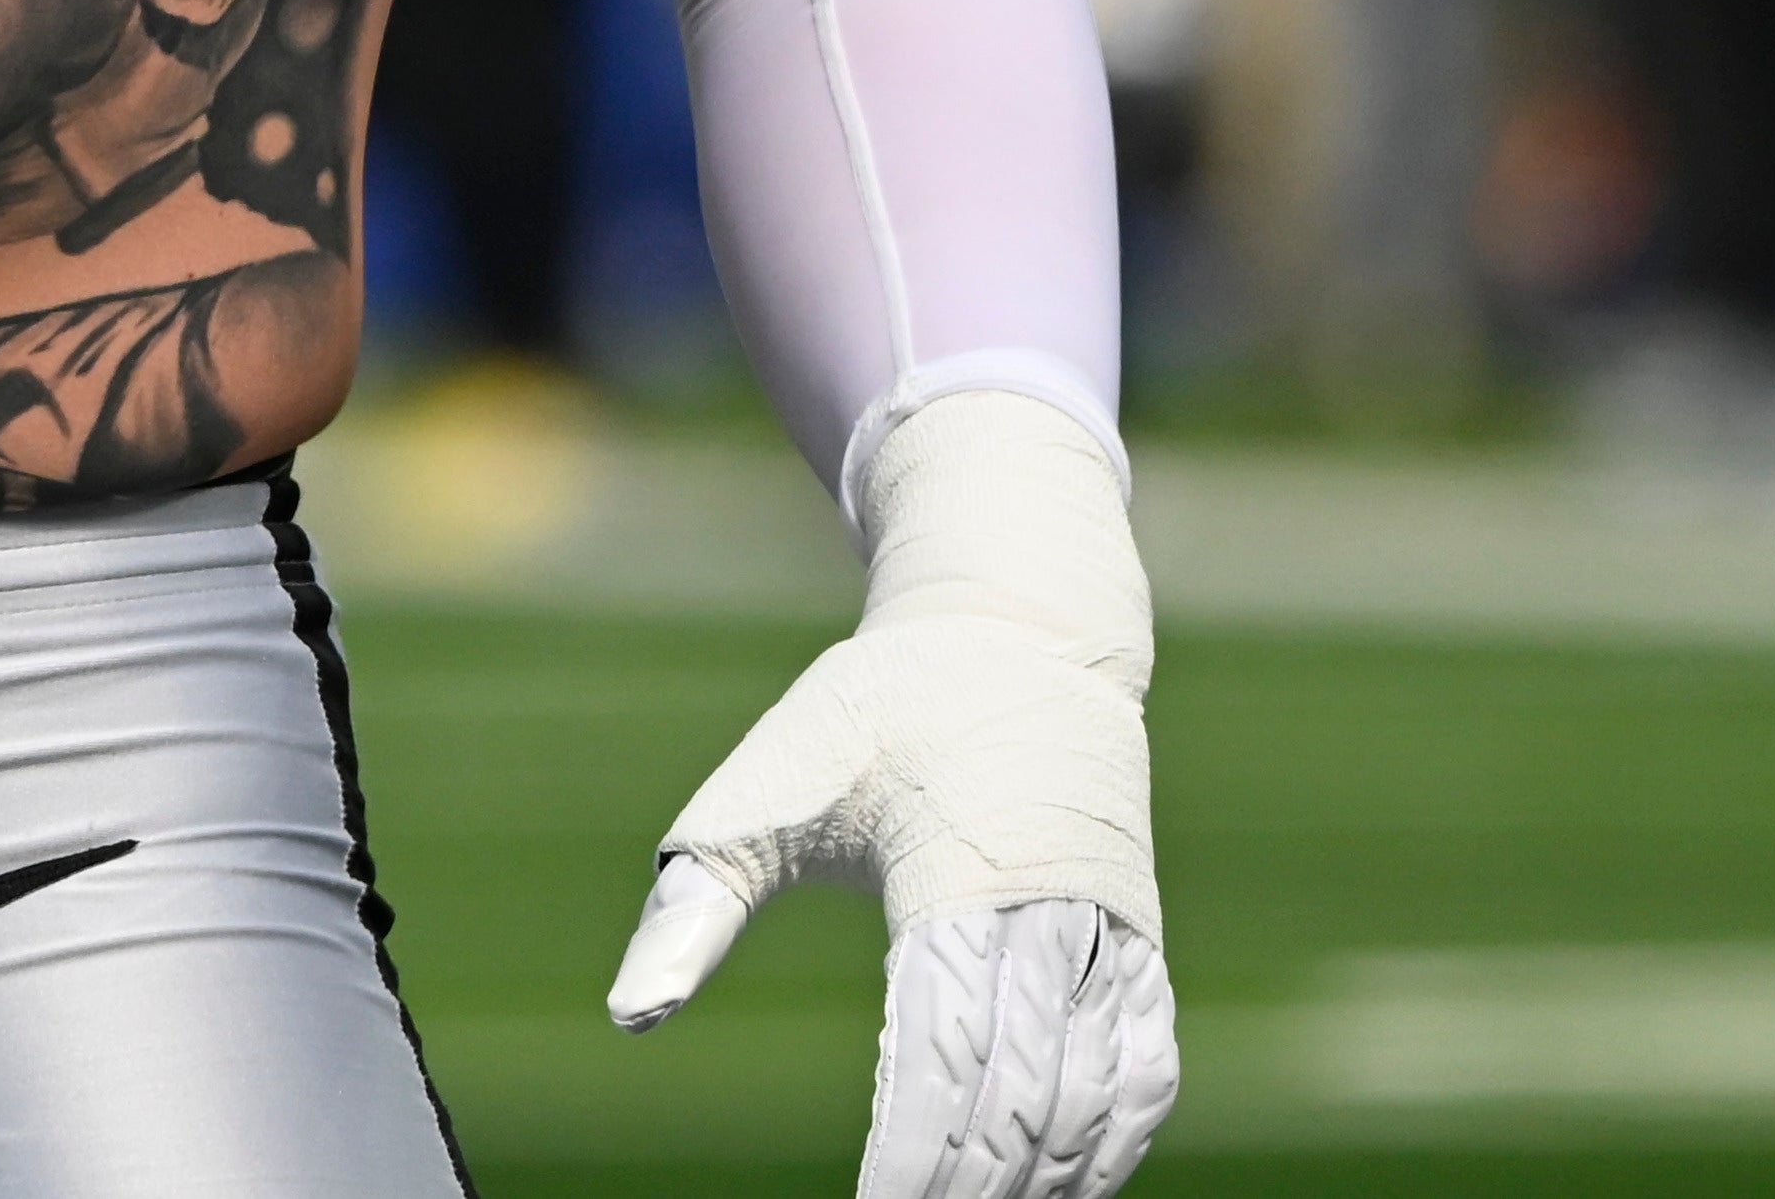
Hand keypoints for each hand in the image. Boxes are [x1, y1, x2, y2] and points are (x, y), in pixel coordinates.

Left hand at [607, 390, 1176, 1196]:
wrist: (1018, 632)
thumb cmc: (875, 713)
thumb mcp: (765, 789)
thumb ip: (695, 908)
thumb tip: (631, 1016)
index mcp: (956, 878)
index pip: (941, 1056)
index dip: (911, 1155)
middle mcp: (1051, 912)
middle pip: (1021, 1096)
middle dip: (968, 1184)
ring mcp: (1113, 930)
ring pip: (1092, 1098)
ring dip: (1039, 1178)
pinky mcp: (1141, 942)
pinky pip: (1143, 1070)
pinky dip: (1107, 1144)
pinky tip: (1056, 1189)